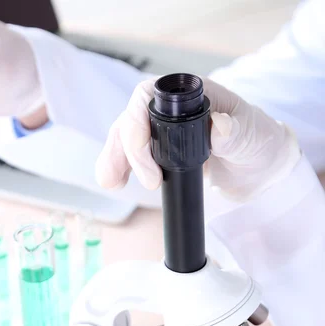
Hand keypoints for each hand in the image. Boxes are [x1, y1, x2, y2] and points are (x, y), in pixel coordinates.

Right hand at [95, 77, 299, 198]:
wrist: (261, 171)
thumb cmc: (258, 143)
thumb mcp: (251, 136)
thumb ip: (234, 131)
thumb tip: (219, 125)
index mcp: (192, 96)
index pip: (150, 94)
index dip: (137, 117)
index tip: (141, 146)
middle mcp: (171, 111)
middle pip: (132, 119)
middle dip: (127, 148)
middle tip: (148, 181)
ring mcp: (163, 133)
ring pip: (126, 138)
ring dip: (115, 159)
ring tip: (111, 183)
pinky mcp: (159, 155)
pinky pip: (132, 157)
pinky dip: (119, 169)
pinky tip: (114, 183)